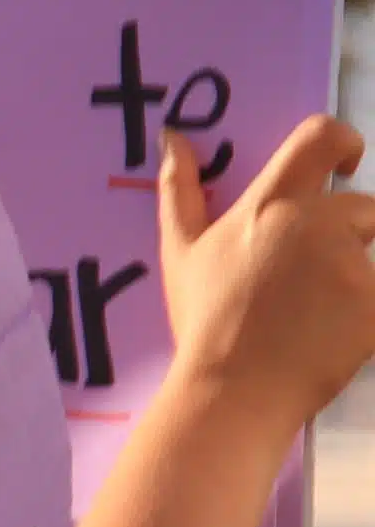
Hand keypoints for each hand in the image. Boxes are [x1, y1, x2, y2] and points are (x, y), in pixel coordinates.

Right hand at [153, 118, 374, 432]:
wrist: (233, 390)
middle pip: (362, 208)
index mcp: (272, 203)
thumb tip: (172, 137)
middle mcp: (320, 223)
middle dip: (348, 235)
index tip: (343, 166)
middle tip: (309, 280)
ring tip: (318, 314)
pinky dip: (365, 312)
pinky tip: (333, 335)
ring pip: (372, 253)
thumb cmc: (204, 319)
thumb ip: (178, 190)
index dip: (342, 142)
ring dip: (355, 275)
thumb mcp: (181, 253)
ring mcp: (354, 263)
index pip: (321, 138)